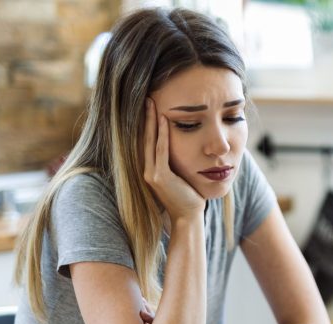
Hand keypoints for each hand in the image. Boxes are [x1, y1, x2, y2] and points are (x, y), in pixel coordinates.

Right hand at [143, 98, 203, 220]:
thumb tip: (184, 148)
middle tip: (146, 98)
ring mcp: (151, 173)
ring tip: (151, 102)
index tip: (149, 107)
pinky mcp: (160, 176)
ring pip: (150, 141)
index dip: (147, 124)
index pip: (147, 142)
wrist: (188, 217)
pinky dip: (162, 133)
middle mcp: (147, 170)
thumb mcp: (180, 177)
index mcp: (151, 170)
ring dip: (151, 120)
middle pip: (143, 138)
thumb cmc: (189, 198)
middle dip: (145, 118)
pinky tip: (164, 119)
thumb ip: (175, 163)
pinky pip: (161, 150)